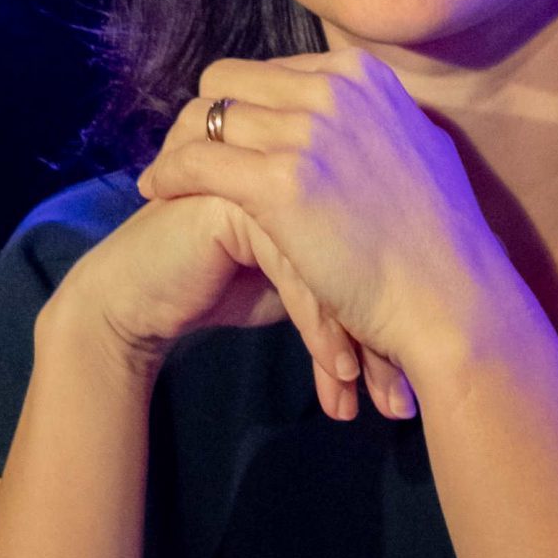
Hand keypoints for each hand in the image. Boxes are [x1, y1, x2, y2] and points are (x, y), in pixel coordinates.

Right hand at [54, 187, 390, 420]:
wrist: (138, 297)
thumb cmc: (220, 285)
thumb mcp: (300, 275)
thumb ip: (347, 267)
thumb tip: (418, 311)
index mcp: (320, 165)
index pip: (379, 235)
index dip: (402, 306)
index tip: (413, 374)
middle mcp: (295, 159)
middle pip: (363, 244)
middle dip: (386, 330)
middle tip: (400, 395)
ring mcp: (261, 173)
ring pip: (334, 257)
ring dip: (358, 338)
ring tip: (373, 398)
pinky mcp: (230, 201)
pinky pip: (294, 267)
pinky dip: (321, 328)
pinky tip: (337, 374)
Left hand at [135, 48, 492, 383]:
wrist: (453, 297)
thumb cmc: (439, 240)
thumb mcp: (416, 146)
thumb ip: (374, 117)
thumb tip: (348, 102)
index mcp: (361, 74)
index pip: (268, 69)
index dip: (240, 107)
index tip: (226, 141)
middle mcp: (333, 88)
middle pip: (226, 81)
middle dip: (202, 118)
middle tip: (186, 157)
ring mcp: (309, 130)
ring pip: (205, 116)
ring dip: (178, 146)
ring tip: (166, 179)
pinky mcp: (283, 180)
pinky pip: (195, 160)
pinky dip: (169, 173)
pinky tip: (159, 193)